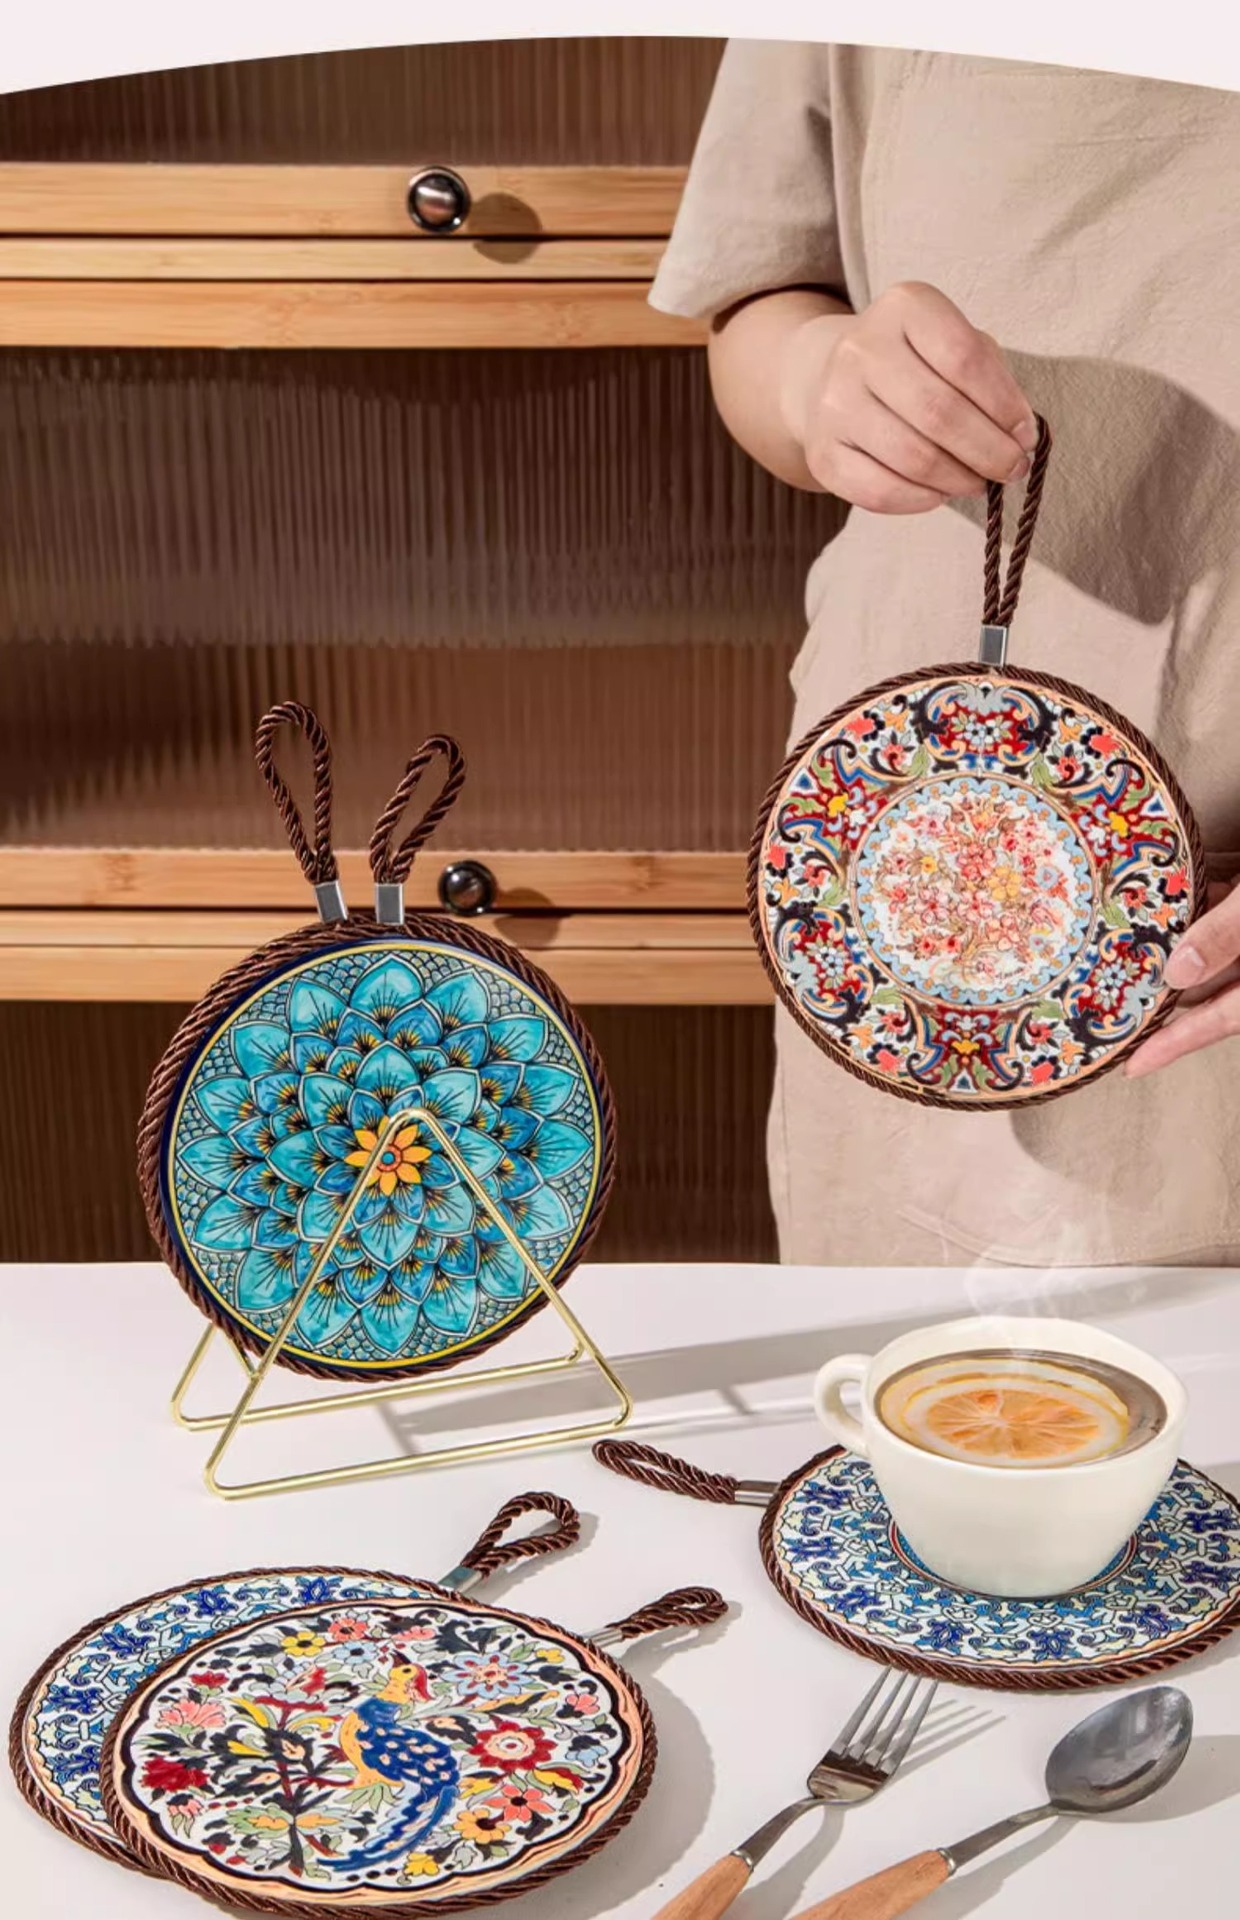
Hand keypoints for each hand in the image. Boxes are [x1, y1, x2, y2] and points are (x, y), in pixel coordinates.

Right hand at [778, 281, 1038, 512]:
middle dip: (988, 451)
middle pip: (938, 411)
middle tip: (1011, 469)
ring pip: (912, 456)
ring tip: (978, 482)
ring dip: (958, 479)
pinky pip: (878, 490)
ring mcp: (834, 402)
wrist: (831, 378)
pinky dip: (920, 500)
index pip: (964, 358)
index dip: (1003, 404)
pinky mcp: (821, 452)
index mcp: (905, 307)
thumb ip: (990, 379)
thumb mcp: (952, 344)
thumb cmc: (914, 364)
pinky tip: (940, 494)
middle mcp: (861, 348)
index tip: (1025, 435)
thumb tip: (1018, 437)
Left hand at [1126, 881, 1239, 1077]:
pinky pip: (1229, 905)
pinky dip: (1201, 900)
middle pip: (1217, 987)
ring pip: (1220, 947)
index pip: (1223, 1018)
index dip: (1177, 1043)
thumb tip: (1179, 975)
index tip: (1133, 1065)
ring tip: (1125, 950)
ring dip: (1179, 944)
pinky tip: (1165, 891)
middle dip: (1169, 995)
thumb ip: (1228, 935)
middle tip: (1117, 1008)